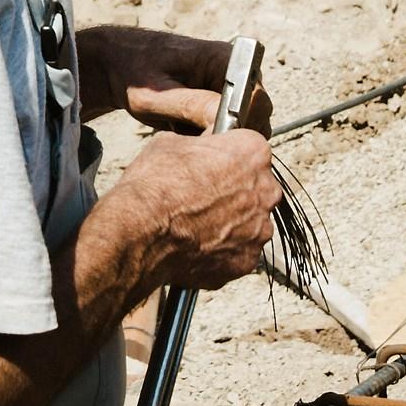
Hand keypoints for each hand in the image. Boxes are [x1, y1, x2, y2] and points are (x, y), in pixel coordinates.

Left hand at [81, 24, 273, 135]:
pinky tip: (181, 134)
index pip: (256, 98)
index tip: (211, 138)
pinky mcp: (218, 106)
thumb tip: (226, 117)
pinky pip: (226, 133)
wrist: (117, 67)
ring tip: (181, 134)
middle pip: (255, 117)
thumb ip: (191, 104)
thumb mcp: (156, 93)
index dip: (241, 124)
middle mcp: (235, 74)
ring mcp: (229, 91)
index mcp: (227, 59)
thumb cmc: (133, 72)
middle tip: (191, 141)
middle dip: (227, 136)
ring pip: (241, 129)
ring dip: (216, 140)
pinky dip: (207, 141)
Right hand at [109, 127, 281, 292]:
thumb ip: (198, 146)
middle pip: (256, 188)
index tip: (212, 165)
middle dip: (234, 192)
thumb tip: (196, 151)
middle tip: (203, 197)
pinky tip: (196, 246)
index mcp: (252, 153)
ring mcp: (258, 230)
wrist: (141, 232)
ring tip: (197, 225)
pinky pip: (238, 253)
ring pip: (250, 223)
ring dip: (230, 224)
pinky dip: (222, 251)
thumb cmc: (155, 186)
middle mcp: (264, 192)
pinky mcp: (246, 261)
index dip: (227, 157)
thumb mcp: (170, 144)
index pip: (250, 149)